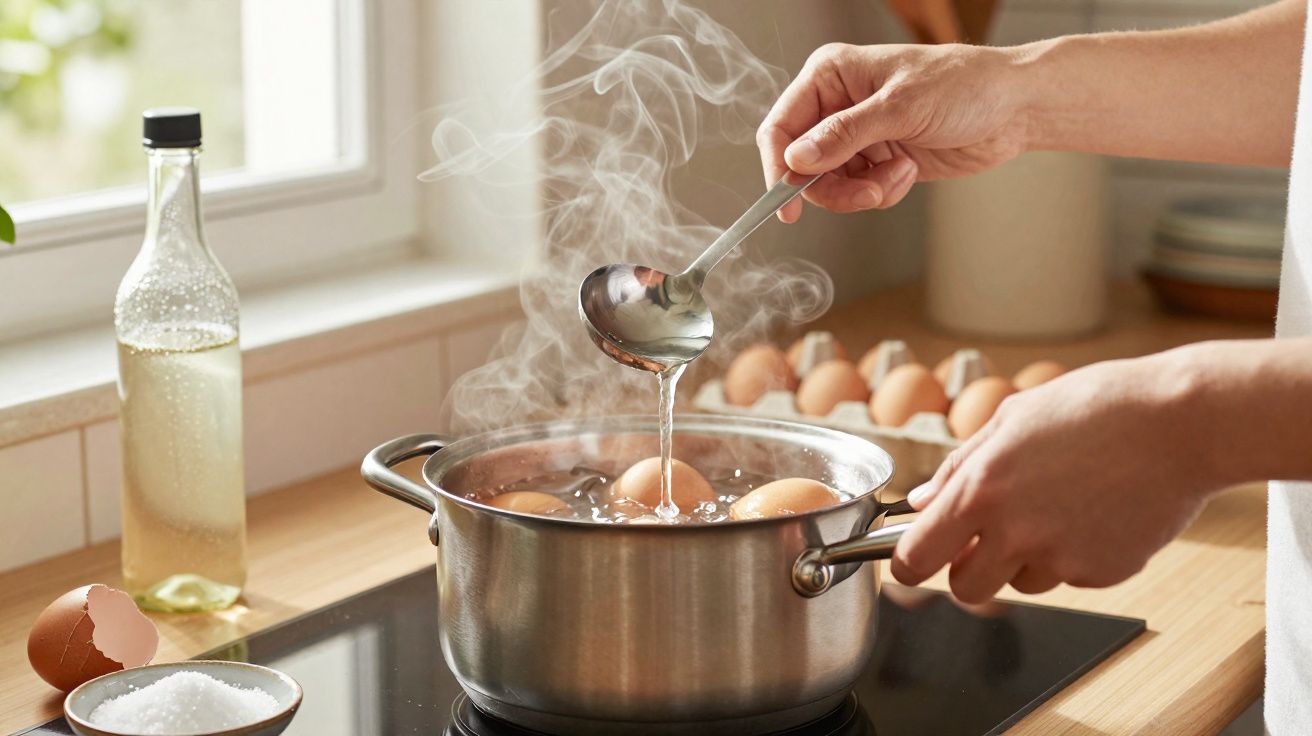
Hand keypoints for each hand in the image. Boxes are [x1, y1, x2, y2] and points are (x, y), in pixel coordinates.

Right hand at [757, 42, 1030, 220]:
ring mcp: (856, 136)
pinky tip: (908, 172)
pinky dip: (881, 192)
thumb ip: (844, 134)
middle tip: (867, 194)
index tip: (786, 203)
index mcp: (831, 76)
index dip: (779, 167)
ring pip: (829, 185)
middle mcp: (837, 106)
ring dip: (862, 192)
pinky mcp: (876, 161)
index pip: (781, 126)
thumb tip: (797, 159)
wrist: (1013, 108)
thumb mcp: (900, 107)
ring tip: (897, 176)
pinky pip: (858, 192)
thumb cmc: (964, 86)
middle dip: (834, 187)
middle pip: (802, 165)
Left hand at [890, 353, 1223, 603]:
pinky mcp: (1103, 573)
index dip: (906, 565)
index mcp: (981, 490)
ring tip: (1058, 506)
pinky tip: (1094, 511)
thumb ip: (959, 466)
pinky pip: (1069, 577)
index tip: (908, 562)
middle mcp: (1016, 531)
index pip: (916, 558)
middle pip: (965, 589)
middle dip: (966, 571)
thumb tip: (921, 502)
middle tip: (984, 539)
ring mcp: (1061, 557)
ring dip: (1023, 560)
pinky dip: (1072, 555)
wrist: (1180, 423)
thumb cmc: (1097, 407)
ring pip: (1020, 584)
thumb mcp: (1012, 419)